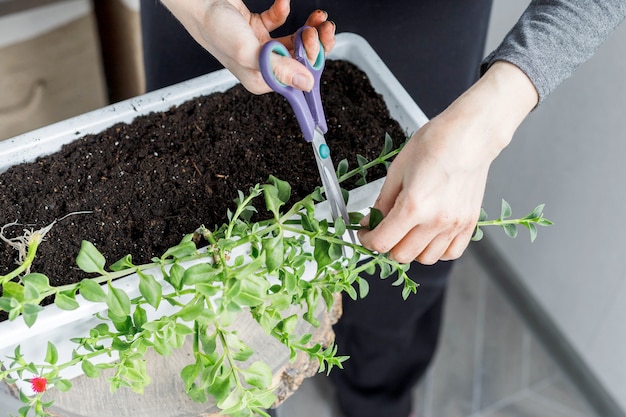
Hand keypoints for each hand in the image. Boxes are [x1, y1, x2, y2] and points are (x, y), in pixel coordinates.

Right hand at [160, 0, 335, 93]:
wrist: (197, 0)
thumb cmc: (214, 27)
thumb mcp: (249, 51)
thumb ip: (279, 68)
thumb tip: (305, 84)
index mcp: (259, 79)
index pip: (297, 78)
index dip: (313, 60)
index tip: (318, 43)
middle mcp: (261, 66)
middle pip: (299, 60)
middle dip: (316, 43)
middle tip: (322, 28)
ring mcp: (259, 46)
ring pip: (295, 41)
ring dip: (309, 29)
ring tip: (317, 18)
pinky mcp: (256, 27)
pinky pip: (279, 21)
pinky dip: (284, 10)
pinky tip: (283, 2)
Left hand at [358, 62, 538, 263]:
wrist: (470, 136)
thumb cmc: (436, 144)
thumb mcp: (397, 170)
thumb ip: (383, 202)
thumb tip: (372, 221)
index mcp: (414, 206)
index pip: (382, 242)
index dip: (367, 240)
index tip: (365, 234)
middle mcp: (436, 221)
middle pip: (402, 255)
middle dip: (387, 246)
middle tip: (384, 231)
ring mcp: (455, 225)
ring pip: (426, 259)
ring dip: (411, 250)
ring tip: (408, 232)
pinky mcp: (469, 224)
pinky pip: (451, 253)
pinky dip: (437, 251)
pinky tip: (429, 236)